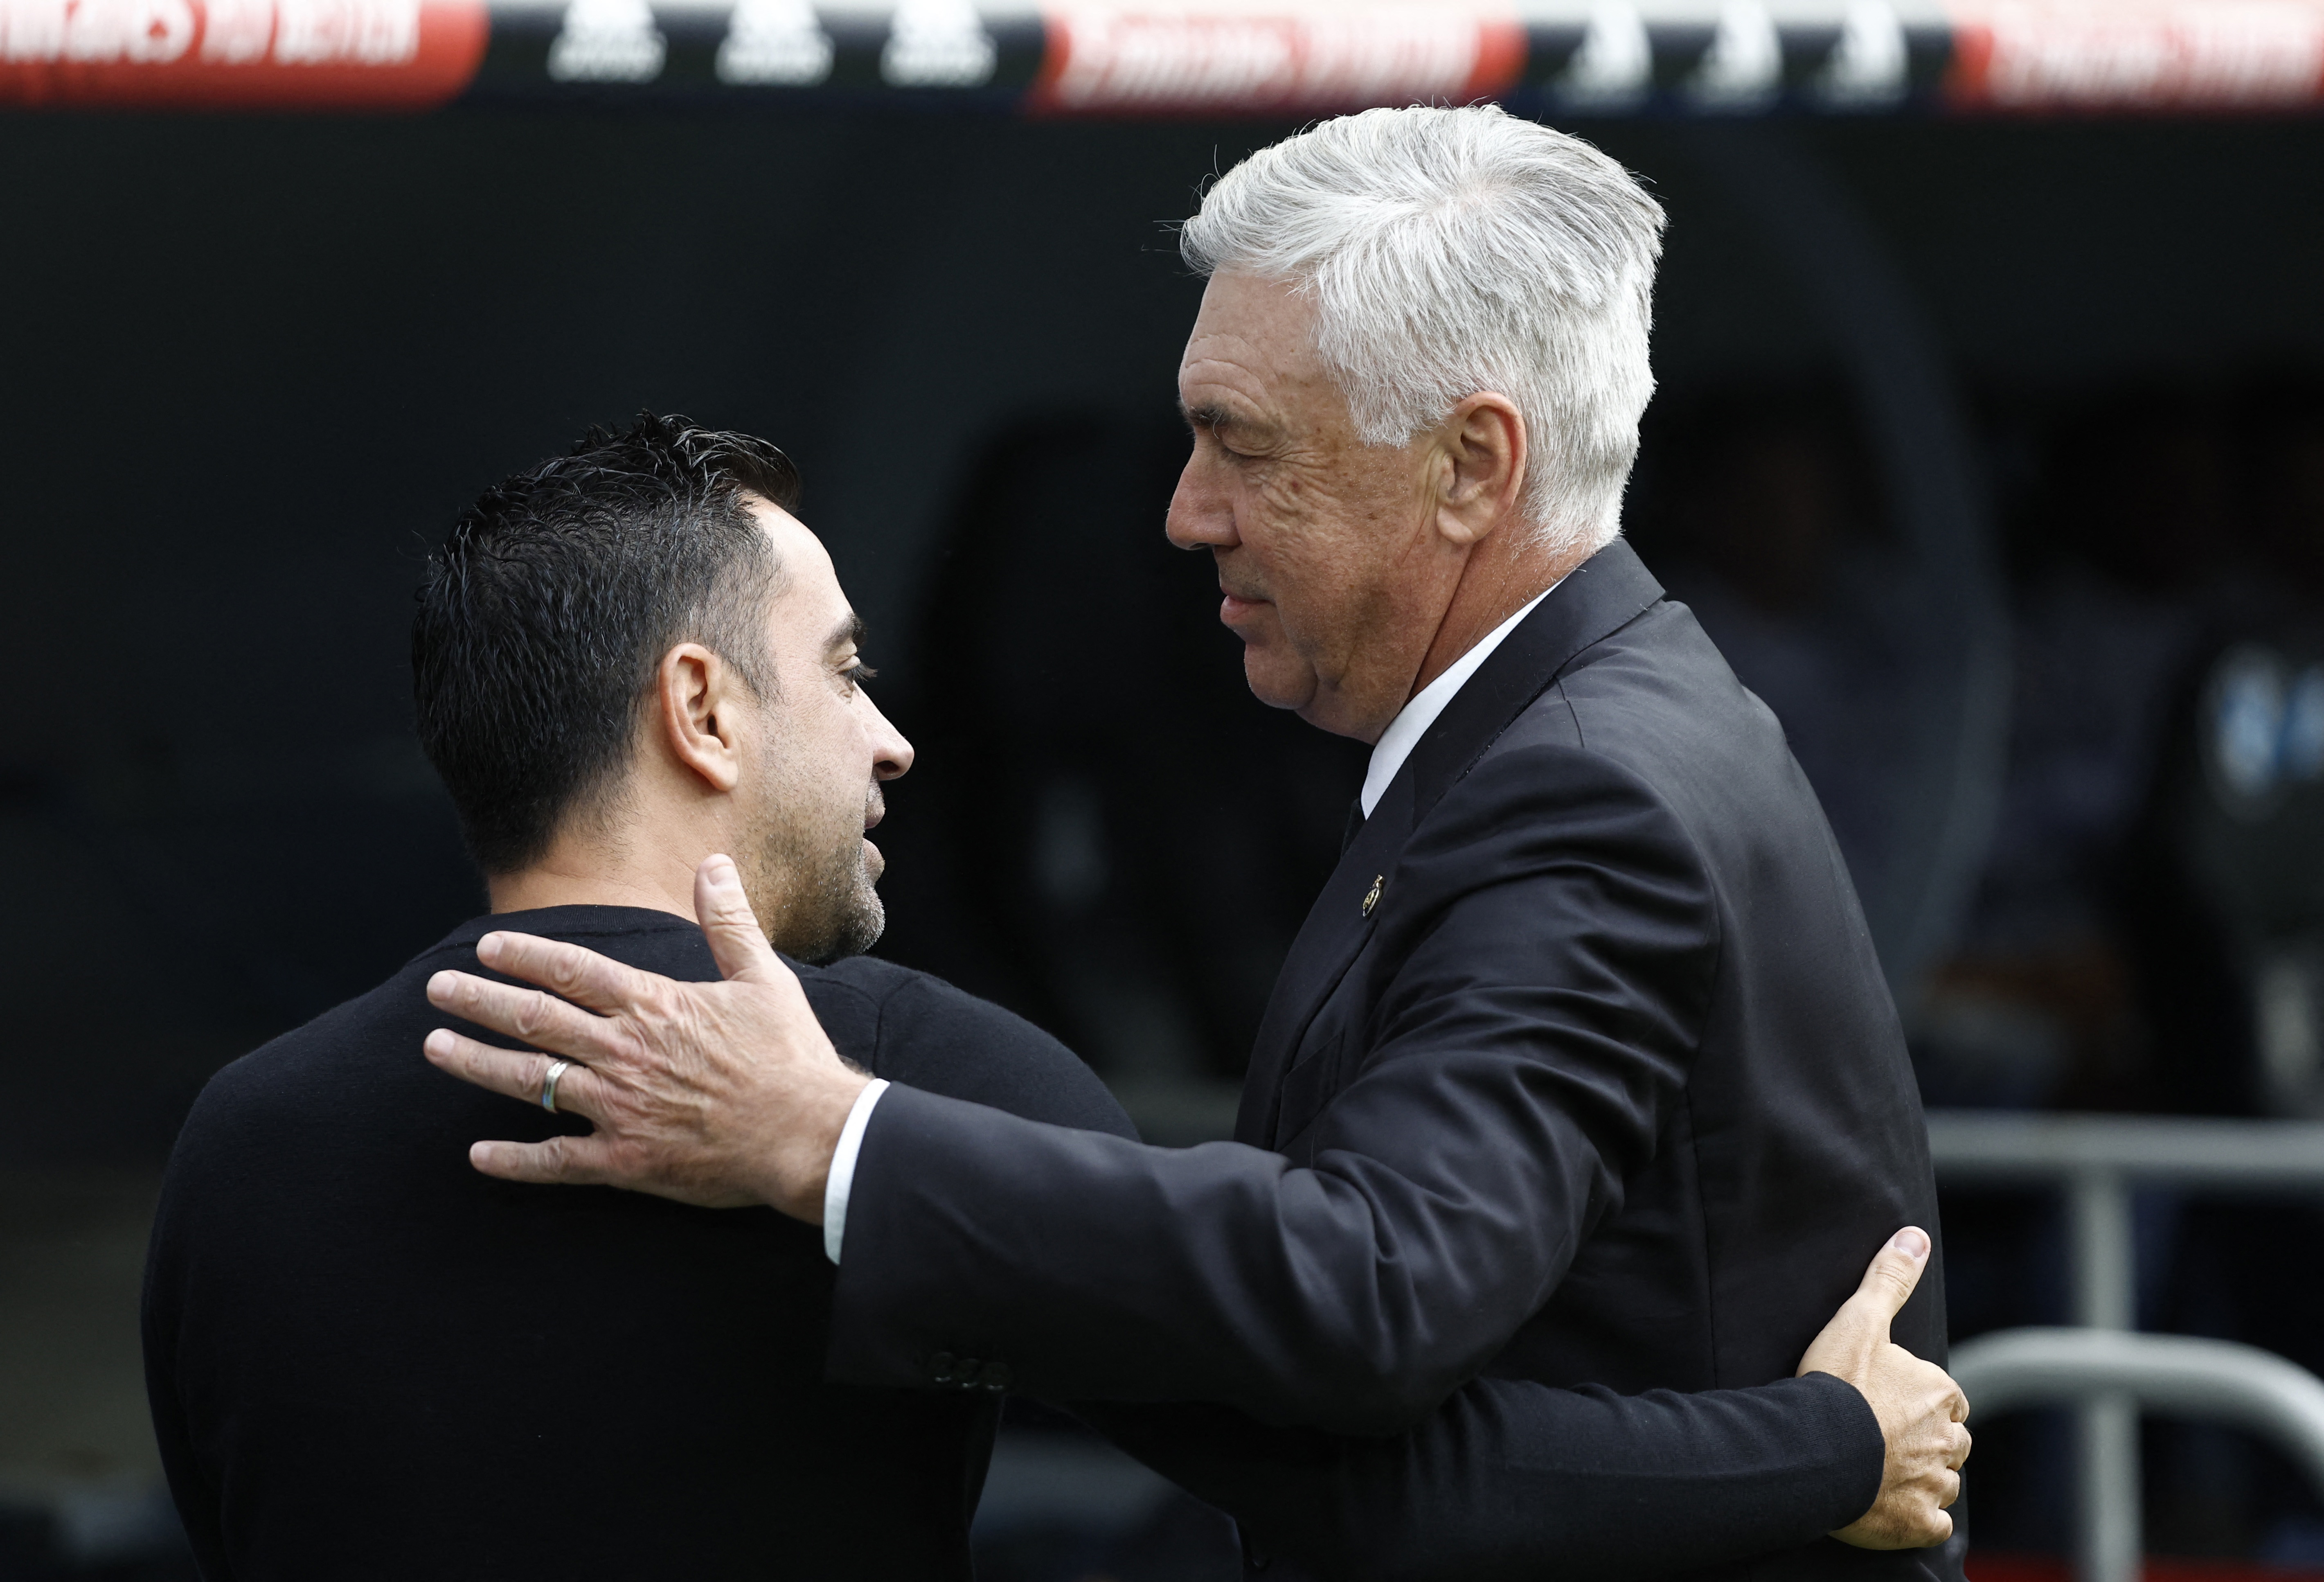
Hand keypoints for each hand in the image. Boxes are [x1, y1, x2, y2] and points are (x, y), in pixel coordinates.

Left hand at [420, 854, 868, 1218]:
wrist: (808, 1134)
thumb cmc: (789, 1056)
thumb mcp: (763, 977)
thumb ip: (729, 922)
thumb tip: (713, 865)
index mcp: (653, 1006)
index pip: (571, 971)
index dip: (523, 956)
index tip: (485, 947)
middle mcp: (624, 1053)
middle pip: (535, 1020)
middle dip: (479, 1001)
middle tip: (436, 989)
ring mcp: (619, 1108)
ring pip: (530, 1082)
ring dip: (477, 1062)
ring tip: (435, 1047)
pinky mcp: (625, 1160)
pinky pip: (556, 1162)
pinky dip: (514, 1161)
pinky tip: (478, 1156)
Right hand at [1798, 1226, 1971, 1549]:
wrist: (1816, 1447)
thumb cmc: (1837, 1383)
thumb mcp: (1860, 1321)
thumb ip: (1888, 1279)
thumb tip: (1915, 1236)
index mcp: (1939, 1392)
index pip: (1945, 1397)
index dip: (1919, 1399)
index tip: (1888, 1402)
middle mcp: (1947, 1439)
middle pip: (1949, 1441)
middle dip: (1926, 1440)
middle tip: (1882, 1437)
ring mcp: (1935, 1484)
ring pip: (1942, 1481)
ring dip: (1922, 1478)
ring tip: (1881, 1471)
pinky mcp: (1920, 1522)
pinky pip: (1933, 1524)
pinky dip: (1917, 1518)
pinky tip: (1890, 1506)